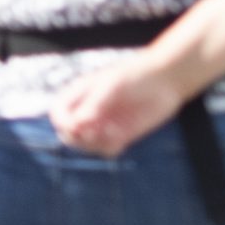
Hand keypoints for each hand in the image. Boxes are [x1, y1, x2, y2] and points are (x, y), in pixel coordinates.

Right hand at [50, 51, 185, 156]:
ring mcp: (104, 123)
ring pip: (86, 145)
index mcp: (82, 93)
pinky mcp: (120, 134)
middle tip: (94, 132)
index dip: (62, 122)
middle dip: (77, 137)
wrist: (166, 79)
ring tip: (113, 131)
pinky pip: (107, 150)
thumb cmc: (137, 74)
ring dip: (95, 144)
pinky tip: (122, 138)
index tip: (75, 125)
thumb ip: (93, 104)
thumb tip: (76, 124)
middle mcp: (90, 110)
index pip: (58, 113)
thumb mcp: (112, 84)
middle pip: (68, 134)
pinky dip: (110, 148)